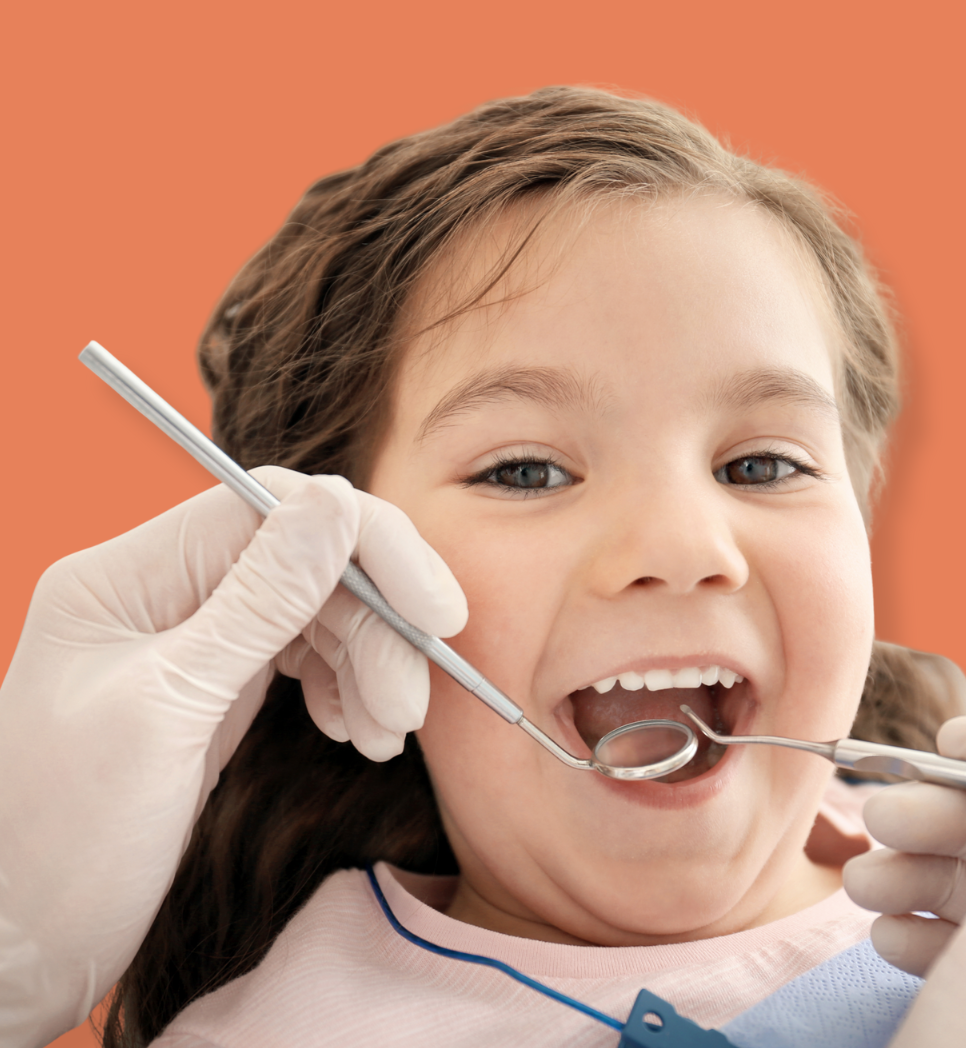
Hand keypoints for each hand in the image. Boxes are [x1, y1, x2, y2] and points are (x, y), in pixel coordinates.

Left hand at [0, 468, 465, 1046]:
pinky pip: (306, 656)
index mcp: (126, 576)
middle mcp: (161, 591)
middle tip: (409, 705)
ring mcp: (191, 638)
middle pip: (306, 560)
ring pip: (317, 609)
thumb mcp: (168, 714)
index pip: (270, 510)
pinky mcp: (216, 686)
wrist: (23, 949)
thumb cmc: (64, 841)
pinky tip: (354, 732)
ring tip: (384, 735)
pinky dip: (346, 689)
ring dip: (370, 665)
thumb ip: (259, 602)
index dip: (367, 545)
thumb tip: (338, 503)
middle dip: (374, 626)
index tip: (435, 612)